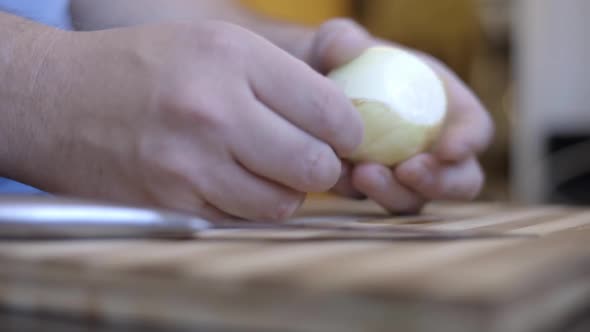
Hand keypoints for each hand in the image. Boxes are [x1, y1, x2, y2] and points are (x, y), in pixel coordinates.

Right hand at [22, 21, 362, 219]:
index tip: (342, 134)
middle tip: (310, 157)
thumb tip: (342, 120)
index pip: (329, 111)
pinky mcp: (172, 204)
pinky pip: (241, 219)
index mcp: (232, 59)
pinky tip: (230, 181)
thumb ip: (282, 79)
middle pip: (315, 165)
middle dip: (323, 166)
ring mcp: (191, 164)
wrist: (58, 101)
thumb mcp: (215, 45)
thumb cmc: (144, 68)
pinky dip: (247, 206)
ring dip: (285, 190)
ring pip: (282, 202)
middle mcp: (214, 111)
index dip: (347, 130)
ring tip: (266, 169)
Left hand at [305, 19, 493, 213]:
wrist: (316, 89)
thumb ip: (344, 40)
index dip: (470, 142)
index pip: (475, 129)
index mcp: (447, 108)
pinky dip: (356, 192)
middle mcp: (433, 149)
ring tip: (361, 173)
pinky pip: (371, 202)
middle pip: (459, 182)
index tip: (449, 149)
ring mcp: (404, 176)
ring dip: (393, 193)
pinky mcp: (373, 189)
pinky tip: (336, 174)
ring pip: (413, 200)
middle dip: (439, 182)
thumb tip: (342, 49)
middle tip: (406, 170)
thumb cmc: (343, 61)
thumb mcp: (340, 42)